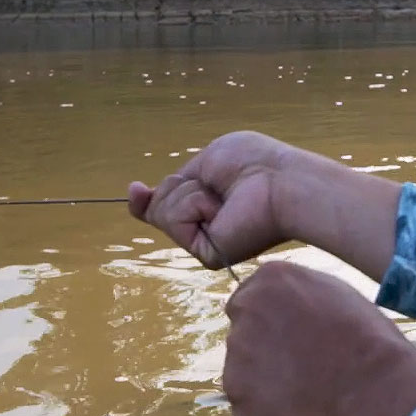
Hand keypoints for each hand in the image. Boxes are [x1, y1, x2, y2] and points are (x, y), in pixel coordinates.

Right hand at [127, 131, 296, 268]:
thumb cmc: (254, 163)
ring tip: (224, 198)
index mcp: (208, 203)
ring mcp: (205, 241)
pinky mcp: (207, 254)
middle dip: (179, 186)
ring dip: (190, 193)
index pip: (166, 206)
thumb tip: (137, 193)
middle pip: (160, 206)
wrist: (280, 182)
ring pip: (163, 211)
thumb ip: (175, 181)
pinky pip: (174, 220)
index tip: (135, 189)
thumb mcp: (206, 161)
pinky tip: (219, 209)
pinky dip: (193, 205)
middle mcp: (205, 225)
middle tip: (218, 185)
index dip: (146, 200)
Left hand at [222, 261, 415, 415]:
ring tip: (306, 393)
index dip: (272, 322)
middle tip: (301, 367)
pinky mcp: (239, 403)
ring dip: (264, 382)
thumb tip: (283, 308)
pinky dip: (267, 413)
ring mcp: (236, 361)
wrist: (374, 393)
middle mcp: (244, 314)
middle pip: (242, 334)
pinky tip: (300, 413)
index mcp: (268, 281)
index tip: (293, 338)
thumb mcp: (336, 294)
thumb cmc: (367, 341)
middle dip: (264, 349)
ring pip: (242, 373)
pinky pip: (249, 408)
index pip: (250, 299)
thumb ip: (296, 295)